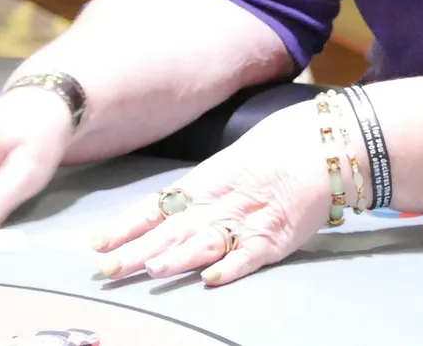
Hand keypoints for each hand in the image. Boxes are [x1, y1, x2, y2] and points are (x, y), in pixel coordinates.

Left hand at [90, 103, 329, 286]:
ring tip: (153, 270)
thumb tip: (167, 208)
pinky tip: (212, 279)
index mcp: (207, 181)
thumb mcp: (232, 160)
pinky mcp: (277, 238)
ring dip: (180, 257)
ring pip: (207, 242)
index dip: (126, 226)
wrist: (326, 143)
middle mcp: (221, 203)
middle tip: (107, 271)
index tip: (96, 244)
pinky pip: (250, 256)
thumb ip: (202, 187)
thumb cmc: (279, 146)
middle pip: (173, 230)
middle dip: (138, 252)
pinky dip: (231, 268)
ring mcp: (249, 221)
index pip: (158, 206)